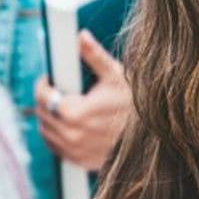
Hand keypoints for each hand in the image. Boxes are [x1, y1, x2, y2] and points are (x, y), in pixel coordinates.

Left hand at [36, 32, 130, 173]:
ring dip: (51, 117)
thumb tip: (80, 36)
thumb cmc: (135, 104)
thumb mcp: (116, 76)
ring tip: (66, 105)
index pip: (44, 97)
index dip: (44, 84)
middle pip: (43, 114)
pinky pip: (57, 148)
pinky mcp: (81, 162)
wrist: (154, 139)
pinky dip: (58, 135)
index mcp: (76, 113)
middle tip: (61, 89)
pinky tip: (71, 125)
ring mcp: (76, 152)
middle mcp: (72, 136)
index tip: (51, 77)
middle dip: (47, 98)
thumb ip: (94, 56)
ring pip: (47, 132)